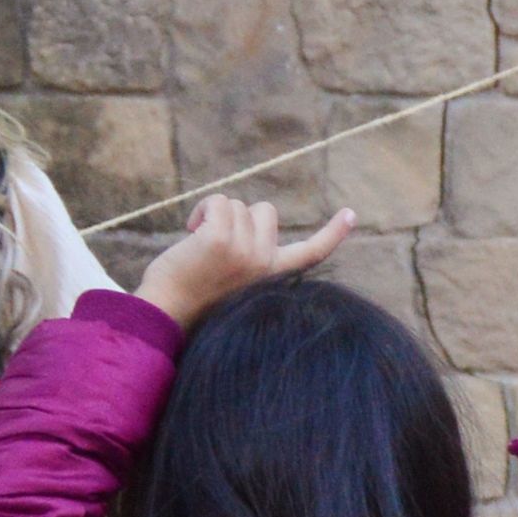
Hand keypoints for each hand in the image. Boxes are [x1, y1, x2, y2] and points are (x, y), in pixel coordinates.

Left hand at [140, 196, 358, 323]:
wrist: (166, 314)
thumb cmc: (194, 297)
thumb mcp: (236, 280)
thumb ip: (251, 255)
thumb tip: (250, 215)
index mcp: (274, 276)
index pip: (312, 253)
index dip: (333, 234)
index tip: (351, 215)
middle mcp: (265, 264)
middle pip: (265, 211)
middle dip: (239, 218)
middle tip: (217, 245)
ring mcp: (244, 252)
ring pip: (238, 205)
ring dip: (215, 215)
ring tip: (198, 245)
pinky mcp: (219, 239)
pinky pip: (218, 202)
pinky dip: (201, 210)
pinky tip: (190, 233)